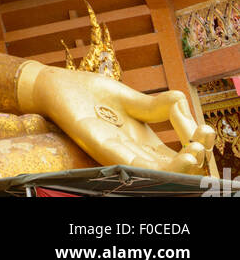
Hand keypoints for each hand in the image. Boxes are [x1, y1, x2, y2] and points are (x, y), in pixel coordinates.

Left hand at [18, 62, 214, 172]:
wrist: (54, 86)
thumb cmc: (89, 93)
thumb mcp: (130, 97)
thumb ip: (157, 105)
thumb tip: (184, 102)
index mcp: (144, 140)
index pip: (179, 153)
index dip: (197, 145)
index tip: (205, 130)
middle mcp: (134, 151)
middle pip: (171, 169)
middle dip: (193, 162)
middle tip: (201, 146)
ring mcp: (118, 152)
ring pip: (153, 173)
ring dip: (177, 168)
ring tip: (194, 155)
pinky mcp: (100, 146)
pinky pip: (128, 163)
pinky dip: (148, 165)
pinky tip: (163, 159)